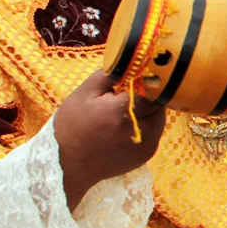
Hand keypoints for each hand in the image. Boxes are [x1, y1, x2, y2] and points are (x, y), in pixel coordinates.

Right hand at [54, 70, 166, 207]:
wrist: (66, 165)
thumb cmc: (71, 126)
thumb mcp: (83, 93)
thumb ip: (110, 74)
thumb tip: (131, 62)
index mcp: (125, 110)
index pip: (155, 88)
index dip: (149, 80)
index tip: (140, 75)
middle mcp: (142, 128)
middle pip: (160, 103)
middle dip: (149, 95)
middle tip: (130, 94)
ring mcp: (148, 144)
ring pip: (160, 118)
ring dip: (149, 110)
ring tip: (125, 111)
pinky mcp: (147, 154)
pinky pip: (154, 132)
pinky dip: (146, 126)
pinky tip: (125, 127)